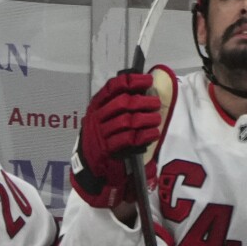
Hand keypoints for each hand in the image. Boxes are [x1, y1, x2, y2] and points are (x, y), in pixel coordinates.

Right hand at [73, 72, 159, 208]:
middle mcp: (97, 117)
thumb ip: (118, 105)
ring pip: (128, 121)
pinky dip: (145, 135)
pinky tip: (153, 134)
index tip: (148, 80)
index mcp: (96, 105)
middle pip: (123, 103)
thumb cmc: (102, 137)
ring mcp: (101, 133)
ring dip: (147, 119)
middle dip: (144, 101)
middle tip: (156, 104)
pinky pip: (129, 139)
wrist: (91, 165)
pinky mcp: (108, 149)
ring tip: (156, 120)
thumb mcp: (104, 118)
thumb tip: (144, 90)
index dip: (132, 81)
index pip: (113, 87)